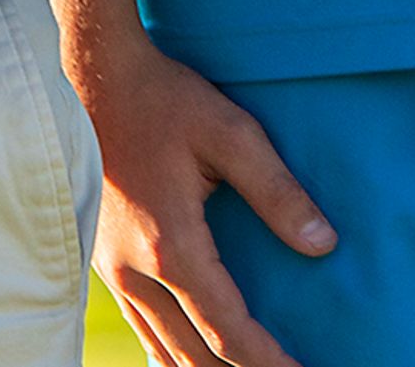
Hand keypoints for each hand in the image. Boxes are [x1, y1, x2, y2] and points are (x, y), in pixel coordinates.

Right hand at [76, 29, 336, 366]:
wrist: (90, 76)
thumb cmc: (164, 100)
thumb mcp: (232, 133)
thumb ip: (278, 191)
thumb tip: (323, 244)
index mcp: (172, 246)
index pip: (228, 329)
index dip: (268, 361)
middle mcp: (135, 271)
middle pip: (192, 354)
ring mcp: (112, 271)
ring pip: (161, 349)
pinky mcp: (102, 261)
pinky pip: (138, 326)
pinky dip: (167, 352)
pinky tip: (188, 357)